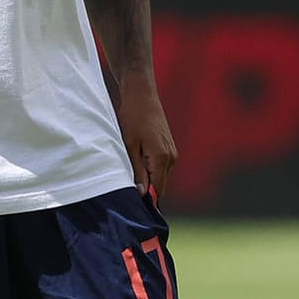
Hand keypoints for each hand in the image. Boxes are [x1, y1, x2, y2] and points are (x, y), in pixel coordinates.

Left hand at [116, 87, 178, 204]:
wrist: (141, 95)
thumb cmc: (132, 118)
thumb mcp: (129, 146)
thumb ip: (137, 171)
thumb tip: (142, 193)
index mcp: (162, 158)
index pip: (158, 190)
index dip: (146, 199)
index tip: (133, 203)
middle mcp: (171, 157)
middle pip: (160, 185)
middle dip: (146, 188)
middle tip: (126, 183)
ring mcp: (172, 152)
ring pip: (160, 175)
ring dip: (147, 175)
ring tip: (130, 163)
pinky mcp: (169, 148)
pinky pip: (160, 166)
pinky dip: (150, 167)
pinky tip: (137, 156)